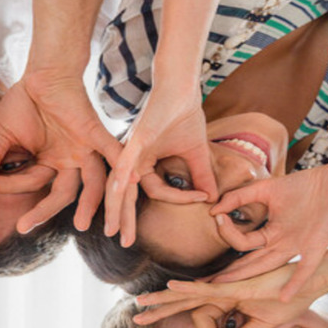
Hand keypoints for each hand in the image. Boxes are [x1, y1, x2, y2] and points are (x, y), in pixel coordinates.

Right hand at [0, 72, 122, 234]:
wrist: (42, 71)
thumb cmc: (24, 100)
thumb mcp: (2, 134)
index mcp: (51, 164)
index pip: (33, 184)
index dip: (7, 185)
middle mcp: (70, 161)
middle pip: (64, 194)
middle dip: (44, 211)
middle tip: (24, 227)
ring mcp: (85, 149)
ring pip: (94, 183)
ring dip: (91, 204)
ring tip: (81, 225)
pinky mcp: (95, 133)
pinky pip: (114, 153)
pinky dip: (124, 167)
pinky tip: (133, 182)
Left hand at [103, 85, 216, 246]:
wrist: (181, 85)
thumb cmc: (185, 113)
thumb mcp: (196, 152)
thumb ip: (202, 176)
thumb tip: (213, 199)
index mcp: (144, 163)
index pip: (159, 192)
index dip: (181, 198)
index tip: (203, 198)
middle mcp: (133, 159)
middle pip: (126, 196)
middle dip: (125, 221)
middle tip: (124, 242)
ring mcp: (130, 150)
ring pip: (120, 185)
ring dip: (116, 209)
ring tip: (113, 230)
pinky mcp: (133, 140)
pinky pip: (124, 163)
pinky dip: (121, 179)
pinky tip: (115, 193)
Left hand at [134, 261, 327, 327]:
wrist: (311, 280)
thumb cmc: (289, 298)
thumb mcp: (262, 327)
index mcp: (227, 301)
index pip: (202, 317)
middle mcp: (221, 292)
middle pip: (183, 302)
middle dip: (159, 310)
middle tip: (135, 316)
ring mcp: (226, 287)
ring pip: (187, 295)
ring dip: (163, 300)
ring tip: (140, 303)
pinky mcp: (234, 286)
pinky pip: (207, 288)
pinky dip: (188, 289)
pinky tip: (170, 288)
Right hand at [210, 164, 327, 298]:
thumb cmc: (304, 185)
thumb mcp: (267, 189)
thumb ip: (240, 196)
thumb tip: (214, 209)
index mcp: (271, 235)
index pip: (242, 241)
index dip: (227, 231)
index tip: (215, 216)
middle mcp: (281, 246)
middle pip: (250, 263)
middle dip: (229, 274)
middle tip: (207, 283)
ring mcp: (297, 249)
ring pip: (268, 267)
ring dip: (247, 278)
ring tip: (227, 287)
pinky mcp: (316, 248)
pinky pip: (303, 269)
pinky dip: (294, 283)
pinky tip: (282, 297)